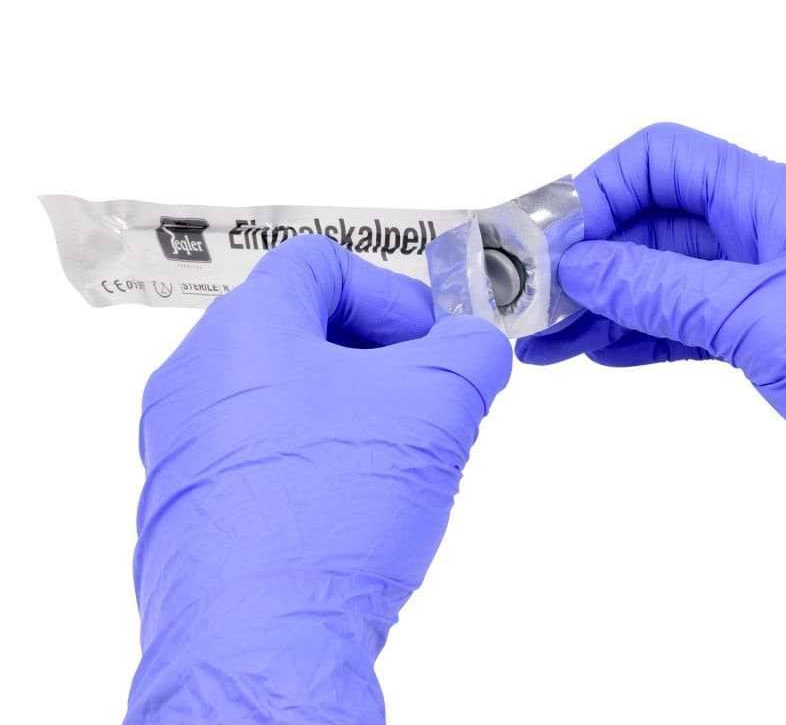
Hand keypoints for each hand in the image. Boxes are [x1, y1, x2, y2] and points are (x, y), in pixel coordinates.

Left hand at [125, 235, 510, 723]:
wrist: (261, 648)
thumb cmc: (333, 510)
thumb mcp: (437, 405)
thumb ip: (472, 351)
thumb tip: (477, 346)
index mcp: (243, 328)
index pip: (318, 263)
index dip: (388, 292)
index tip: (427, 343)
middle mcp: (196, 377)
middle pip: (300, 327)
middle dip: (377, 355)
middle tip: (423, 397)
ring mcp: (182, 444)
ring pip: (281, 392)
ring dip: (348, 407)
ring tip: (393, 456)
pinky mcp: (187, 503)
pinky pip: (257, 450)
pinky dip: (312, 453)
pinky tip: (348, 502)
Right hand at [517, 123, 785, 429]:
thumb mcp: (760, 316)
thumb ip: (663, 287)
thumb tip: (580, 264)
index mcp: (769, 202)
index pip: (661, 161)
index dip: (600, 190)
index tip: (554, 243)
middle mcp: (757, 236)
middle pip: (647, 224)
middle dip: (585, 259)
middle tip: (534, 299)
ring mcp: (754, 288)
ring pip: (655, 280)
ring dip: (597, 305)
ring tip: (549, 338)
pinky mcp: (755, 336)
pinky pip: (677, 324)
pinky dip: (633, 337)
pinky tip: (599, 354)